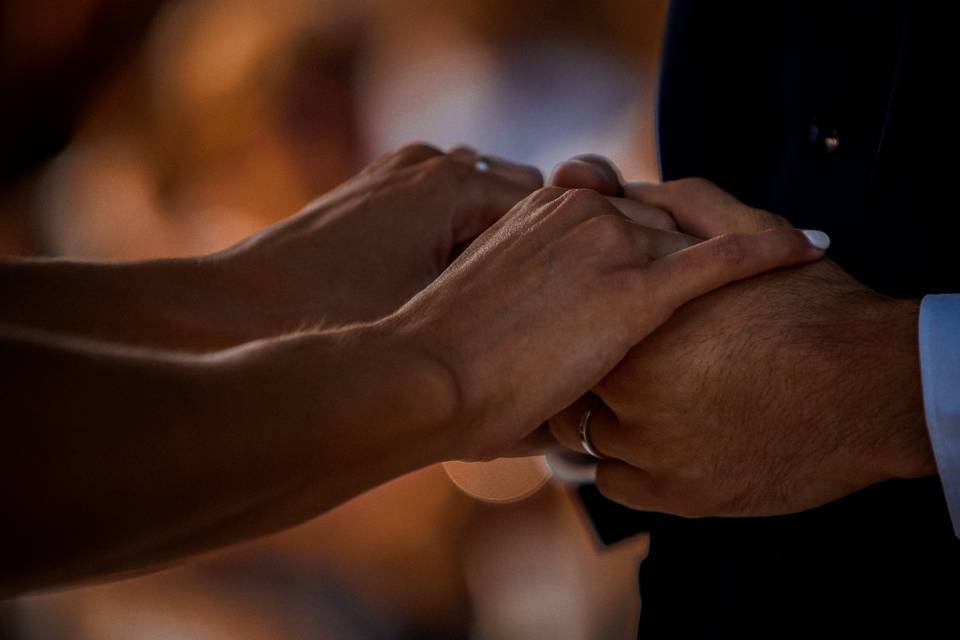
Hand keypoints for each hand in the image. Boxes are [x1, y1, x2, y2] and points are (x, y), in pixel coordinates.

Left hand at [213, 144, 543, 328]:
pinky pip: (443, 208)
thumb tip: (558, 322)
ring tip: (498, 300)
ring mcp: (399, 173)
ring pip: (479, 202)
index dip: (565, 256)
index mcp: (452, 182)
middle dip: (532, 244)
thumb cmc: (335, 318)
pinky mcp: (375, 193)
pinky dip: (457, 239)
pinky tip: (451, 288)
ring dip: (495, 242)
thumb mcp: (433, 315)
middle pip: (518, 197)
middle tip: (542, 305)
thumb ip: (502, 304)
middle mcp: (429, 163)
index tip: (577, 301)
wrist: (234, 311)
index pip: (547, 206)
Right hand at [388, 184, 826, 461]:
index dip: (653, 235)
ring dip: (734, 252)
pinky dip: (769, 250)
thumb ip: (530, 312)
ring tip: (785, 262)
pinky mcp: (634, 287)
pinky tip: (806, 249)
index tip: (677, 252)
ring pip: (691, 236)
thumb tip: (551, 357)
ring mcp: (607, 244)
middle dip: (692, 246)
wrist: (426, 378)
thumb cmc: (445, 367)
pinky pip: (719, 259)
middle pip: (660, 220)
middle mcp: (577, 210)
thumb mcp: (490, 318)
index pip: (618, 213)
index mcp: (539, 210)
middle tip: (737, 274)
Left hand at [550, 177, 935, 516]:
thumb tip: (620, 189)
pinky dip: (628, 464)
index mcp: (637, 313)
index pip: (574, 313)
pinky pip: (611, 478)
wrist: (870, 388)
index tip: (606, 320)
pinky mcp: (669, 494)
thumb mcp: (749, 232)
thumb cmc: (808, 308)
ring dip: (604, 419)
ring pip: (580, 433)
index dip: (590, 316)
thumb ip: (680, 203)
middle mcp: (629, 382)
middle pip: (570, 375)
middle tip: (616, 364)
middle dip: (587, 369)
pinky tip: (661, 444)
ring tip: (649, 406)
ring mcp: (646, 444)